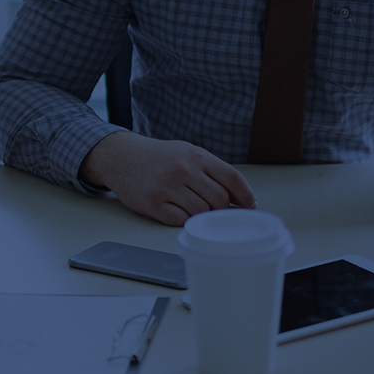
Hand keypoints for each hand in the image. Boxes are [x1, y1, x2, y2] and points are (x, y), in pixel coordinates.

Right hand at [79, 132, 256, 225]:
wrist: (122, 157)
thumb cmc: (159, 158)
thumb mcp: (187, 153)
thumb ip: (210, 170)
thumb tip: (237, 197)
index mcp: (196, 156)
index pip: (231, 178)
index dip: (246, 195)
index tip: (251, 206)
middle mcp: (183, 170)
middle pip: (219, 200)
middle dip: (221, 209)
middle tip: (215, 209)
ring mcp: (167, 187)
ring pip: (201, 212)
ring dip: (201, 215)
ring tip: (191, 206)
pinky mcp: (153, 203)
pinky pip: (180, 221)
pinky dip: (183, 220)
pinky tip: (176, 210)